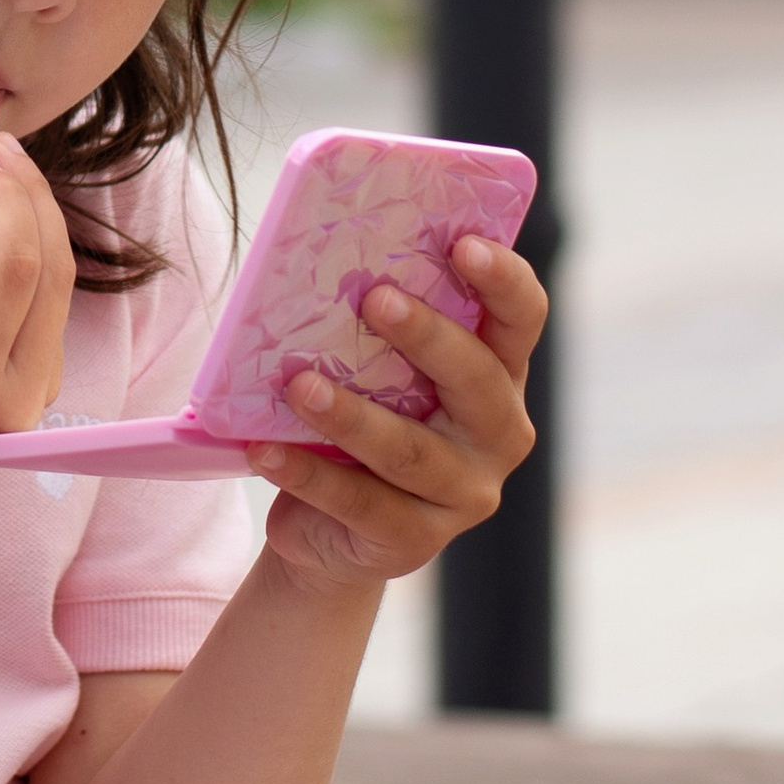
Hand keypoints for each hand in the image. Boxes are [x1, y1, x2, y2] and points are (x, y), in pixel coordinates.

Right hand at [0, 135, 74, 509]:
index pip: (14, 269)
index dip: (1, 197)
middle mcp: (16, 394)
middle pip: (50, 266)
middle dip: (21, 191)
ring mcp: (36, 391)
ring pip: (55, 276)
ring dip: (21, 212)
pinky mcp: (39, 377)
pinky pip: (44, 294)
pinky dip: (19, 244)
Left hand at [247, 236, 543, 595]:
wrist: (331, 528)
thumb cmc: (362, 415)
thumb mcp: (377, 369)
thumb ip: (378, 326)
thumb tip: (330, 259)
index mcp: (498, 373)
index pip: (521, 319)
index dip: (502, 280)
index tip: (465, 243)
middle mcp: (497, 433)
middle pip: (476, 380)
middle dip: (427, 336)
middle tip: (373, 297)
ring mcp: (464, 493)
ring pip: (410, 450)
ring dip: (351, 415)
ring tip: (299, 386)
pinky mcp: (417, 540)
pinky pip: (359, 503)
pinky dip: (307, 473)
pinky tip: (263, 450)